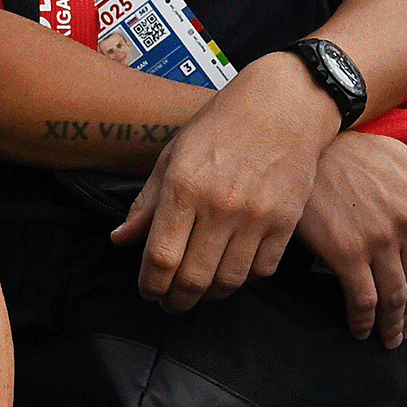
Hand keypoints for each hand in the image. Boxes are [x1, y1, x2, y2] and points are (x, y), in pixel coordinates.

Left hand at [115, 56, 335, 309]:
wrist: (284, 105)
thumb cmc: (223, 125)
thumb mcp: (173, 155)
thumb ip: (147, 203)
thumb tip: (120, 239)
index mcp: (184, 187)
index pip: (160, 258)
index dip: (150, 285)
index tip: (148, 291)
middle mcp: (220, 205)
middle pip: (192, 279)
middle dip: (176, 300)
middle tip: (170, 302)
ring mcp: (256, 216)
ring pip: (228, 282)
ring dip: (209, 295)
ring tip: (200, 291)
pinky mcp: (285, 221)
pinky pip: (261, 270)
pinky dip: (244, 278)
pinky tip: (232, 270)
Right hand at [294, 126, 406, 342]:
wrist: (312, 147)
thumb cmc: (355, 151)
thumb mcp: (404, 163)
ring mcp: (380, 241)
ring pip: (396, 296)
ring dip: (394, 324)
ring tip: (390, 338)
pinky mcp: (348, 253)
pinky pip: (364, 299)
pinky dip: (365, 321)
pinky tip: (362, 329)